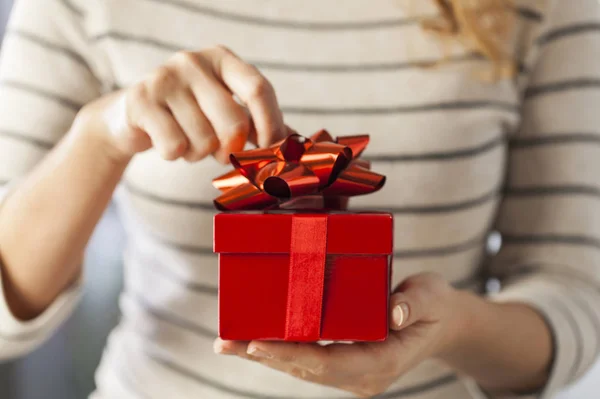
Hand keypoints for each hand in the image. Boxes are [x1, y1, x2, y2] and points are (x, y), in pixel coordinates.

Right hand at [77, 45, 285, 162]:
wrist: (133, 118)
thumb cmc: (191, 117)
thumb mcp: (227, 112)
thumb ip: (261, 126)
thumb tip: (298, 147)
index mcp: (222, 59)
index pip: (259, 89)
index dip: (270, 126)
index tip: (270, 150)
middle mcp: (193, 61)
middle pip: (234, 123)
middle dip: (233, 151)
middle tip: (222, 154)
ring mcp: (164, 77)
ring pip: (204, 141)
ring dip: (199, 154)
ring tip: (188, 141)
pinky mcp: (140, 100)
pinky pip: (175, 147)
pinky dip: (175, 155)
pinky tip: (167, 142)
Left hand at [214, 273, 467, 397]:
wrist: (442, 322)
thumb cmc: (435, 306)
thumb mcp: (432, 297)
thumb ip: (414, 304)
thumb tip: (395, 312)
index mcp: (382, 361)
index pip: (329, 362)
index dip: (291, 354)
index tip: (258, 342)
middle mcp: (363, 375)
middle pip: (305, 369)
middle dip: (264, 356)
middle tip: (226, 343)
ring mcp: (353, 372)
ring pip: (302, 368)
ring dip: (265, 356)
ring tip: (228, 344)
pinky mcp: (346, 362)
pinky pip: (308, 359)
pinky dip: (280, 350)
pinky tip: (255, 340)